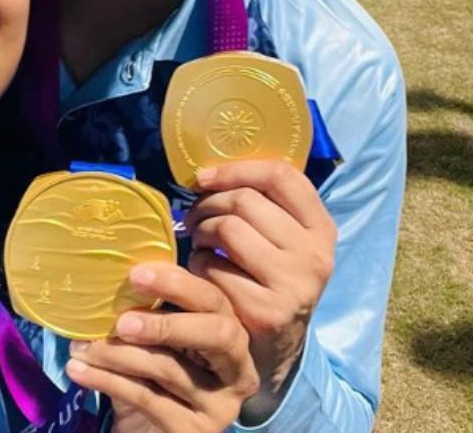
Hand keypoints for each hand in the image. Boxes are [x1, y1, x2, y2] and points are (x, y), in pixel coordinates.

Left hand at [66, 262, 258, 432]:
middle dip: (166, 323)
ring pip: (169, 368)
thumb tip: (111, 267)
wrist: (146, 430)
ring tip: (79, 346)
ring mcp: (221, 405)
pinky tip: (79, 370)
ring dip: (117, 353)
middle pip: (217, 334)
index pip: (215, 301)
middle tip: (121, 321)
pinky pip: (148, 398)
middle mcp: (238, 370)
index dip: (180, 284)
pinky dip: (107, 381)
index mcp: (230, 335)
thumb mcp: (155, 340)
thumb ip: (150, 308)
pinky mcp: (195, 431)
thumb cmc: (151, 376)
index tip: (135, 274)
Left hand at [186, 161, 336, 420]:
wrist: (276, 348)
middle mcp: (315, 257)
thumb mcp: (282, 242)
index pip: (282, 176)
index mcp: (322, 231)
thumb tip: (207, 172)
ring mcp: (295, 286)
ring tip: (200, 245)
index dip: (236, 168)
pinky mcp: (266, 312)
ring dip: (200, 233)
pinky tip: (204, 276)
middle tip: (194, 218)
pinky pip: (212, 267)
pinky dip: (197, 267)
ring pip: (226, 229)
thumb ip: (264, 207)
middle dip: (207, 204)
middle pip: (244, 201)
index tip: (203, 177)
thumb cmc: (267, 279)